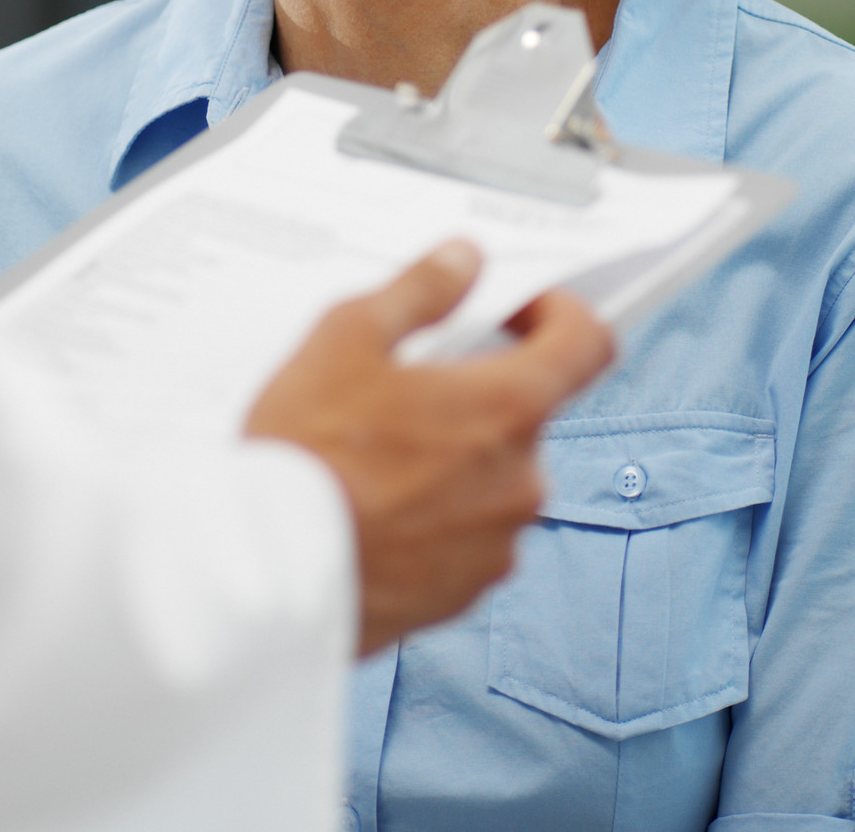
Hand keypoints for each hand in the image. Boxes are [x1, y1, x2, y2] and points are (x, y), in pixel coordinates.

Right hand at [244, 243, 612, 654]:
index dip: (559, 314)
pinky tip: (375, 508)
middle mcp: (520, 481)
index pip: (586, 344)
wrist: (268, 570)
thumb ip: (420, 290)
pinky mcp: (465, 591)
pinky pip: (467, 537)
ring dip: (454, 461)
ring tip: (375, 459)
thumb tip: (463, 261)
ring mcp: (497, 544)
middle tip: (402, 393)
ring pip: (493, 479)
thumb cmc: (307, 454)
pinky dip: (435, 517)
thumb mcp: (348, 337)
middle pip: (524, 416)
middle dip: (474, 397)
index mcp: (505, 409)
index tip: (519, 313)